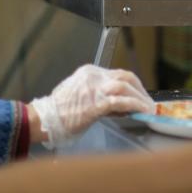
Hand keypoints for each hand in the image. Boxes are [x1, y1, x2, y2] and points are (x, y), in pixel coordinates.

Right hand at [30, 65, 153, 148]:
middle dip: (140, 90)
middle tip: (148, 102)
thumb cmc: (59, 111)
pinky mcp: (94, 104)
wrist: (43, 120)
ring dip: (141, 99)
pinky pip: (121, 102)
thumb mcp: (79, 93)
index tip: (140, 95)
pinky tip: (142, 112)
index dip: (133, 85)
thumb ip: (98, 93)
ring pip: (126, 88)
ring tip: (148, 108)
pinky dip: (135, 106)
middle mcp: (93, 77)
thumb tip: (120, 103)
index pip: (118, 74)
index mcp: (89, 72)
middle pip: (126, 78)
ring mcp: (94, 90)